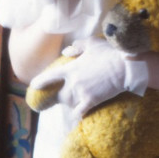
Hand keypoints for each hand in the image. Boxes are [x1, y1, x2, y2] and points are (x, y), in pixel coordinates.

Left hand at [29, 37, 148, 118]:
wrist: (125, 67)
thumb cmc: (109, 52)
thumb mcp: (92, 43)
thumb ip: (77, 47)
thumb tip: (65, 51)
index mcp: (71, 68)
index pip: (50, 77)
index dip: (40, 81)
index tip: (34, 85)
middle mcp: (73, 82)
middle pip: (59, 95)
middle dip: (59, 96)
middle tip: (61, 96)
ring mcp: (81, 93)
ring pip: (68, 103)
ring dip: (70, 103)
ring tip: (75, 101)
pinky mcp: (91, 101)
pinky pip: (79, 112)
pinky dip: (78, 113)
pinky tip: (80, 113)